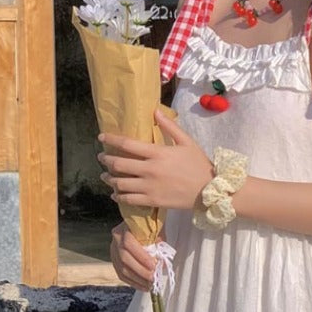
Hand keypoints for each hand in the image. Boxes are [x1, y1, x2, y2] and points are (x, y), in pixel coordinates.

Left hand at [98, 109, 213, 210]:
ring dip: (109, 179)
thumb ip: (170, 127)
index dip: (111, 139)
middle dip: (106, 160)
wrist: (209, 191)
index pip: (127, 144)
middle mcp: (150, 170)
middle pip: (119, 164)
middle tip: (101, 158)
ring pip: (120, 183)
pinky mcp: (152, 201)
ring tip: (105, 177)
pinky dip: (118, 196)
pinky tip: (115, 194)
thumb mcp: (187, 142)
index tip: (101, 137)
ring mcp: (149, 187)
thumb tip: (155, 111)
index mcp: (157, 153)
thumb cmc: (199, 165)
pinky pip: (129, 199)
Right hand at [110, 221, 164, 291]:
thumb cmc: (149, 226)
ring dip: (138, 279)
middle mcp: (115, 241)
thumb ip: (159, 243)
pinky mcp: (115, 262)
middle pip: (124, 259)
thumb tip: (162, 262)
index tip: (153, 265)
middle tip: (153, 277)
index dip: (141, 256)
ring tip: (150, 284)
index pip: (128, 244)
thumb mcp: (155, 230)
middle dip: (140, 271)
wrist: (139, 224)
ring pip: (122, 270)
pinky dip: (134, 282)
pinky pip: (122, 275)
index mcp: (124, 229)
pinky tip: (144, 286)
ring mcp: (113, 252)